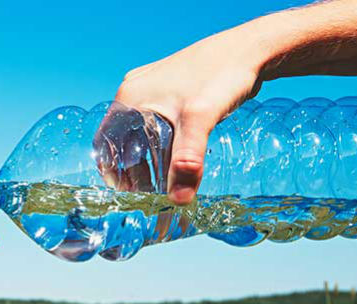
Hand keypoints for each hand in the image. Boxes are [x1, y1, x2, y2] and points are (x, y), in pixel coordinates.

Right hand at [106, 25, 268, 203]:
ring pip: (140, 131)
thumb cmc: (221, 75)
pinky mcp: (170, 88)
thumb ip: (187, 160)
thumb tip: (179, 201)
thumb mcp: (201, 120)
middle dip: (132, 168)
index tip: (126, 194)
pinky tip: (177, 154)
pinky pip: (156, 121)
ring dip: (147, 156)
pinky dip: (161, 142)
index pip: (106, 142)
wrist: (250, 49)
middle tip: (148, 192)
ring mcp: (153, 87)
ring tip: (163, 179)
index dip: (112, 170)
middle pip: (122, 138)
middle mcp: (136, 90)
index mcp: (130, 97)